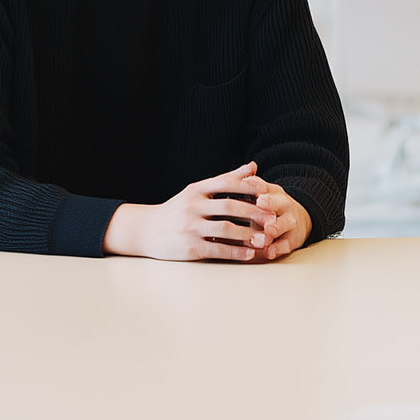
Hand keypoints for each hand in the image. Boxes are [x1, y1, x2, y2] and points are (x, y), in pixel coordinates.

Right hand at [102, 162, 279, 261]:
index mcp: (196, 189)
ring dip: (248, 234)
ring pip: (225, 229)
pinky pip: (217, 249)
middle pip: (229, 206)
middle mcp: (192, 206)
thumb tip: (253, 166)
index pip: (226, 183)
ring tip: (265, 238)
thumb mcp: (197, 191)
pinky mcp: (190, 248)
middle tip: (273, 217)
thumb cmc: (177, 210)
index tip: (268, 192)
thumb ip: (226, 179)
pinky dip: (236, 252)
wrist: (146, 231)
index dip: (249, 186)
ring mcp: (190, 227)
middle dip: (254, 211)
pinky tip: (249, 254)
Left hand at [241, 173, 310, 261]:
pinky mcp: (292, 240)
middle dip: (270, 202)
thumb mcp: (266, 194)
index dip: (259, 186)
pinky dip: (277, 248)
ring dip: (275, 227)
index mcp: (274, 193)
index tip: (251, 183)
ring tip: (268, 231)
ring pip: (284, 224)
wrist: (298, 221)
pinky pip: (286, 245)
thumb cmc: (274, 207)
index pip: (266, 187)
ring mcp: (289, 223)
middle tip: (260, 202)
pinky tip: (269, 252)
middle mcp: (284, 206)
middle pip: (278, 202)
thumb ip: (254, 187)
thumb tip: (244, 177)